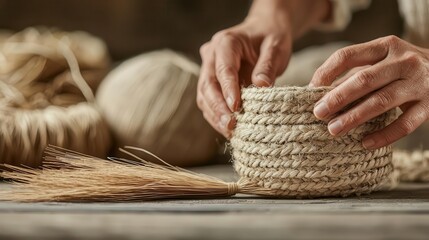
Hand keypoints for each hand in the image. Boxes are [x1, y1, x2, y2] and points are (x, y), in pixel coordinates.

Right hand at [197, 17, 291, 137]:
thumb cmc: (271, 38)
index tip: (236, 108)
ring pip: (204, 96)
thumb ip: (268, 66)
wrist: (264, 31)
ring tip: (230, 131)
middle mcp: (211, 55)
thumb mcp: (276, 48)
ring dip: (215, 115)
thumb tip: (261, 86)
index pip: (223, 69)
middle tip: (230, 125)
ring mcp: (208, 69)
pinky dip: (217, 116)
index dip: (228, 90)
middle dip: (218, 108)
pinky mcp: (211, 82)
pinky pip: (209, 101)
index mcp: (226, 42)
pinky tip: (228, 128)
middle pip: (208, 84)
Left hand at [310, 35, 428, 148]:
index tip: (310, 90)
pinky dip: (383, 135)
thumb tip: (318, 94)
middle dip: (337, 98)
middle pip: (363, 80)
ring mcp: (419, 82)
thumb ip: (355, 74)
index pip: (347, 55)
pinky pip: (405, 124)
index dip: (326, 72)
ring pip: (381, 101)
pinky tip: (365, 143)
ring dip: (354, 117)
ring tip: (333, 130)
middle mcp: (403, 61)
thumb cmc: (403, 69)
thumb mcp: (382, 62)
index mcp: (385, 46)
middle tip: (318, 113)